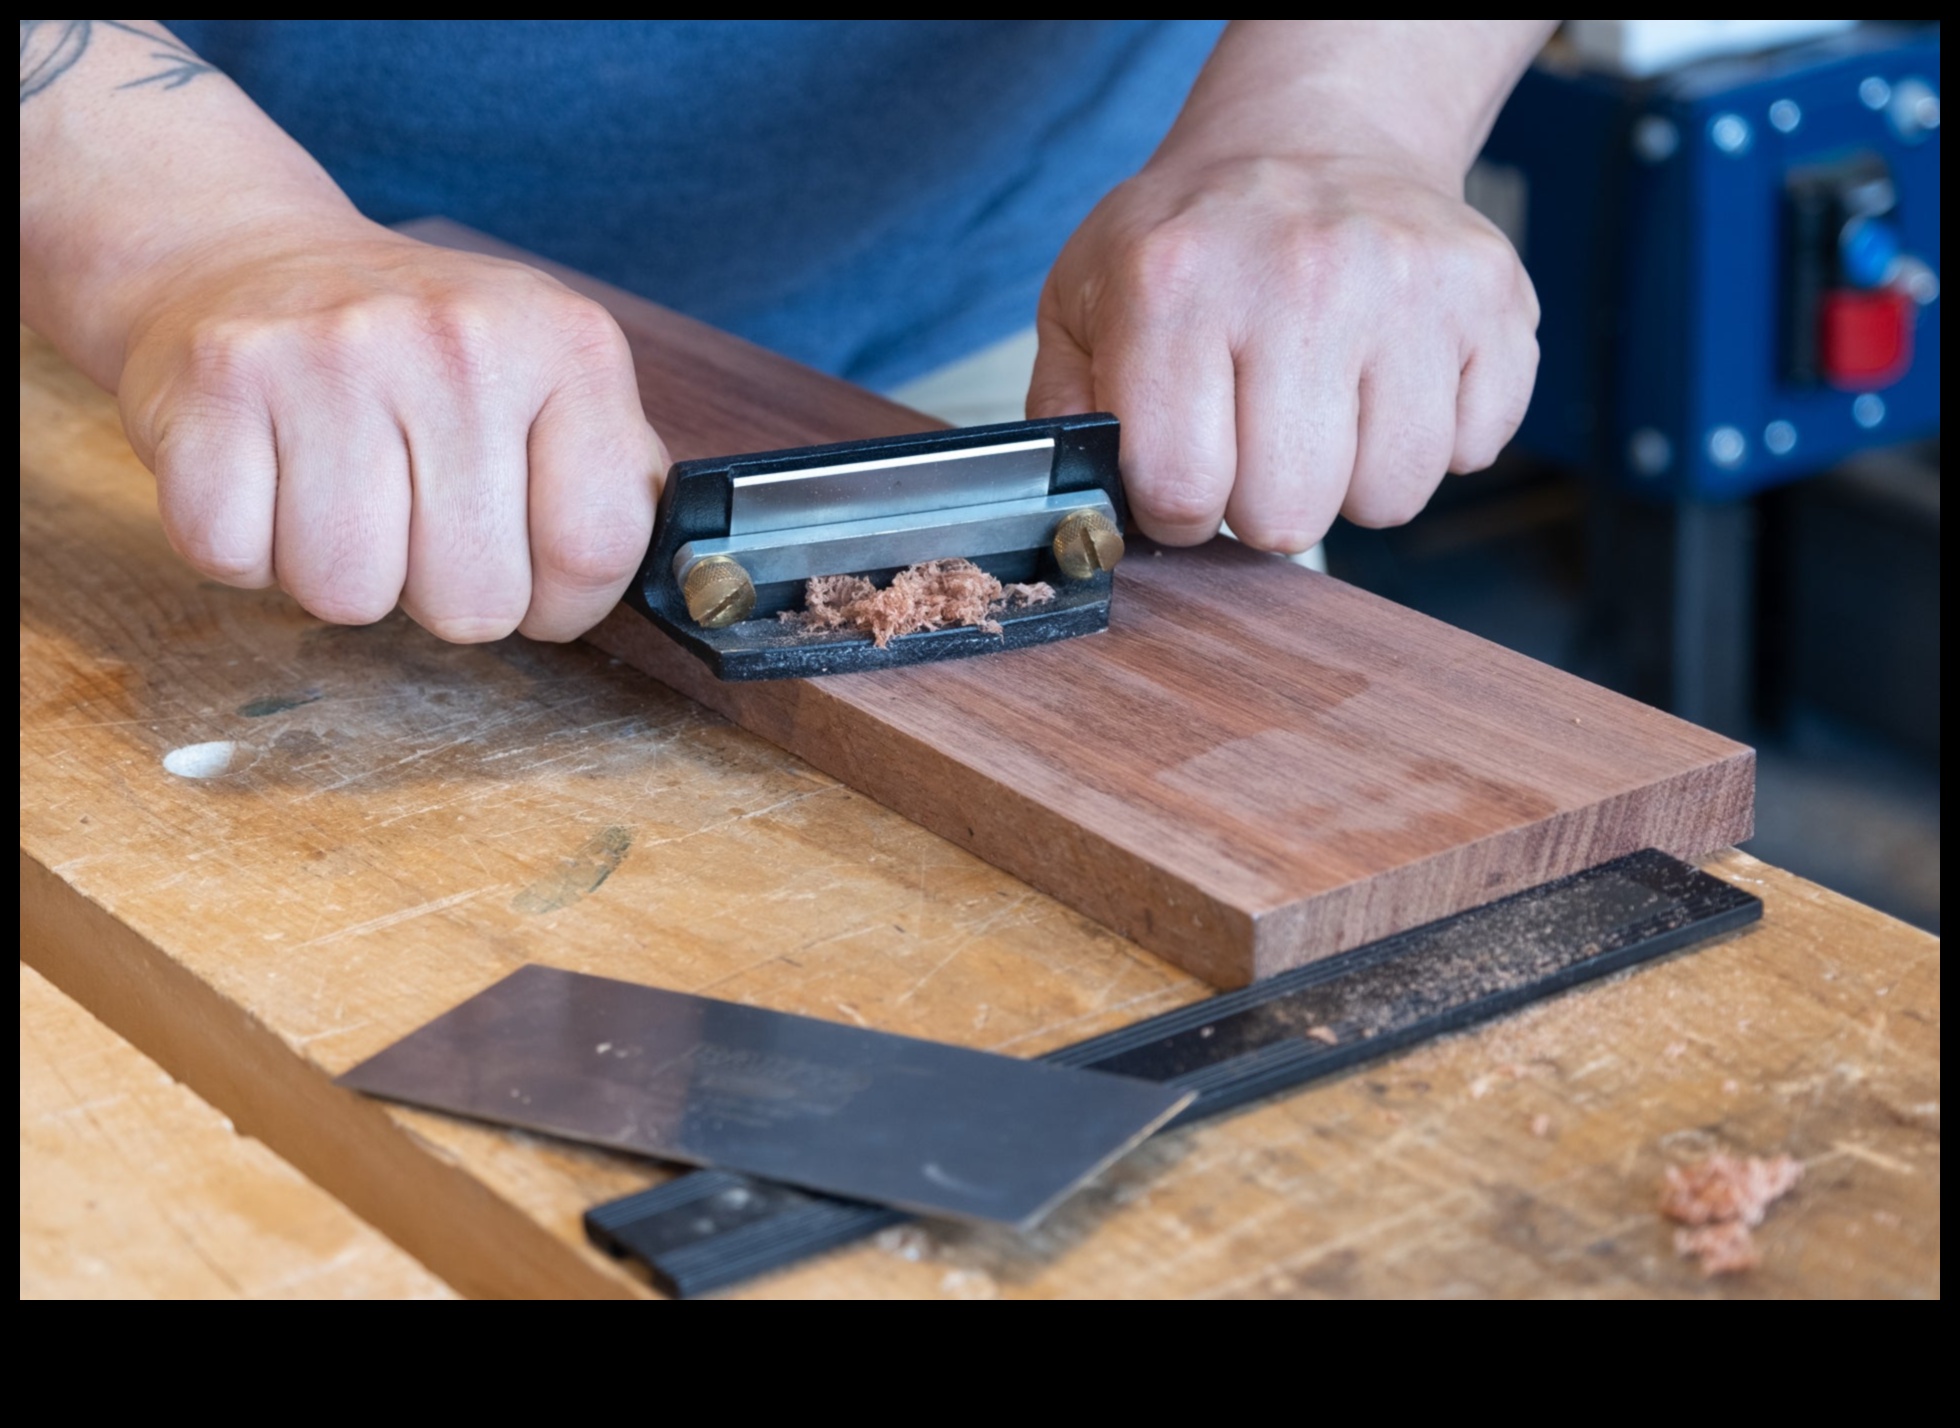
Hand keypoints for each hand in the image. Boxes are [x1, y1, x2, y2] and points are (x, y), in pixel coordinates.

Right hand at [116, 219, 665, 641]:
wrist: (254, 259)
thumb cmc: (426, 355)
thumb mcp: (556, 383)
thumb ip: (621, 483)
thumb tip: (692, 583)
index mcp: (569, 346)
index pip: (596, 552)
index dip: (562, 603)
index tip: (534, 578)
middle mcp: (458, 340)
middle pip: (474, 601)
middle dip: (444, 594)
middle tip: (418, 519)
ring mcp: (331, 354)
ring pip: (350, 597)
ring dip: (343, 576)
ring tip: (344, 495)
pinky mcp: (220, 381)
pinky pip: (237, 559)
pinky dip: (247, 549)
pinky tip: (271, 480)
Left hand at [1029, 146, 1537, 552]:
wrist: (1311, 142)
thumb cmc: (1198, 239)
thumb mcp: (1084, 303)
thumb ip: (1067, 414)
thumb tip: (1083, 513)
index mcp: (1177, 285)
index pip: (1182, 488)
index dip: (1178, 508)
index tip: (1184, 475)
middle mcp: (1301, 277)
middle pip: (1289, 514)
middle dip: (1264, 502)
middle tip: (1257, 442)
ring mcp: (1410, 287)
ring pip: (1390, 496)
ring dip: (1353, 479)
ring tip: (1324, 411)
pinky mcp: (1493, 302)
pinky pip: (1472, 452)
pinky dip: (1433, 440)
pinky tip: (1388, 384)